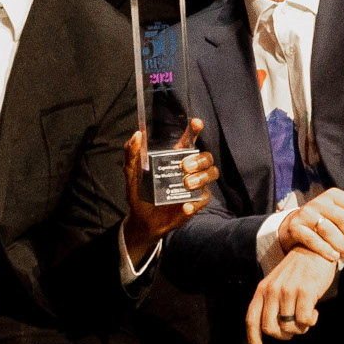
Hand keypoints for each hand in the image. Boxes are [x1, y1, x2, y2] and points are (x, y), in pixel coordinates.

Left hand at [122, 119, 216, 262]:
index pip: (190, 140)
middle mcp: (189, 169)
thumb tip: (137, 134)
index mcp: (175, 157)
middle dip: (199, 159)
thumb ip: (132, 153)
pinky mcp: (196, 202)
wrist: (142, 219)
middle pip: (206, 157)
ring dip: (202, 177)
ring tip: (186, 184)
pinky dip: (195, 202)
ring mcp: (195, 185)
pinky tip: (184, 205)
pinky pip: (204, 198)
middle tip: (184, 167)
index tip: (196, 123)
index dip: (195, 131)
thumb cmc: (139, 191)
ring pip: (212, 173)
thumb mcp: (132, 172)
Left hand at [244, 247, 337, 343]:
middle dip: (283, 335)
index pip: (252, 319)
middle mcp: (272, 290)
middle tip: (294, 328)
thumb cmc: (299, 271)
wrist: (316, 248)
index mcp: (263, 289)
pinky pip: (304, 321)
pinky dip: (310, 321)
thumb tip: (274, 330)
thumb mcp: (278, 283)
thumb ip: (272, 302)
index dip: (253, 339)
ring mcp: (288, 291)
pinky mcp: (305, 291)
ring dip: (300, 328)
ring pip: (289, 327)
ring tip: (307, 316)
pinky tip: (315, 311)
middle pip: (270, 329)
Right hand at [277, 184, 343, 263]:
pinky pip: (312, 239)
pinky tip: (334, 257)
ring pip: (329, 229)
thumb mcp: (340, 205)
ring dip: (342, 245)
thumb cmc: (325, 217)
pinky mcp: (295, 227)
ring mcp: (306, 214)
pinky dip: (326, 249)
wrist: (295, 225)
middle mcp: (320, 202)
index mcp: (334, 195)